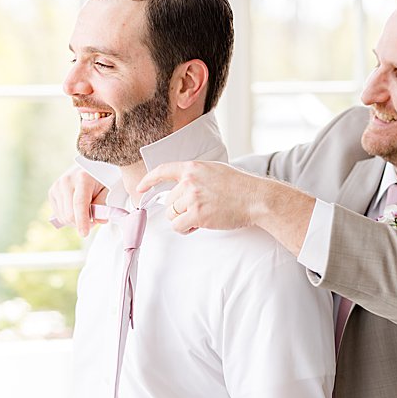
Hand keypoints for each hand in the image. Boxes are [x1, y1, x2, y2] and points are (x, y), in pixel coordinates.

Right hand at [48, 165, 108, 236]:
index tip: (84, 233)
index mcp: (82, 178)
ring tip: (85, 212)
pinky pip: (59, 215)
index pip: (79, 204)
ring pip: (63, 218)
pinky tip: (75, 209)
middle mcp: (66, 181)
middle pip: (70, 215)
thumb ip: (103, 206)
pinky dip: (68, 217)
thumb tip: (99, 221)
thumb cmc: (100, 178)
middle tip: (93, 218)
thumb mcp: (107, 189)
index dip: (82, 221)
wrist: (88, 165)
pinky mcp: (52, 192)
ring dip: (75, 221)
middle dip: (82, 223)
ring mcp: (57, 186)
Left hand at [132, 160, 269, 232]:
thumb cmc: (240, 187)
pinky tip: (199, 225)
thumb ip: (196, 176)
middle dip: (180, 209)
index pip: (163, 170)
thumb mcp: (215, 171)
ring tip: (202, 217)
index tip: (140, 188)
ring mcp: (192, 197)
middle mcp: (189, 181)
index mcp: (193, 168)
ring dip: (183, 220)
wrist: (256, 198)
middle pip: (168, 201)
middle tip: (199, 210)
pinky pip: (179, 226)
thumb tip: (182, 188)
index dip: (149, 180)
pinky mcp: (197, 214)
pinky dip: (186, 229)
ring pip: (172, 215)